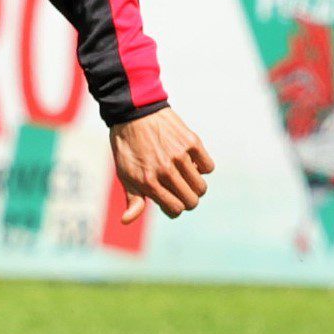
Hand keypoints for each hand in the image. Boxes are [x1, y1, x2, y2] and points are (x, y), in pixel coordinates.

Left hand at [110, 106, 213, 223]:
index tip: (170, 200)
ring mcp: (180, 156)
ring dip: (195, 185)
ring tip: (184, 175)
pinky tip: (191, 162)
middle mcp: (165, 170)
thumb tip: (126, 221)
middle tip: (180, 190)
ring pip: (201, 187)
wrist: (133, 112)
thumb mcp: (125, 173)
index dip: (175, 208)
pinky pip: (208, 166)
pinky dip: (203, 167)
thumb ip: (132, 199)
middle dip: (187, 200)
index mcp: (148, 182)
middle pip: (191, 201)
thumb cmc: (128, 147)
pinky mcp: (191, 142)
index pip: (175, 210)